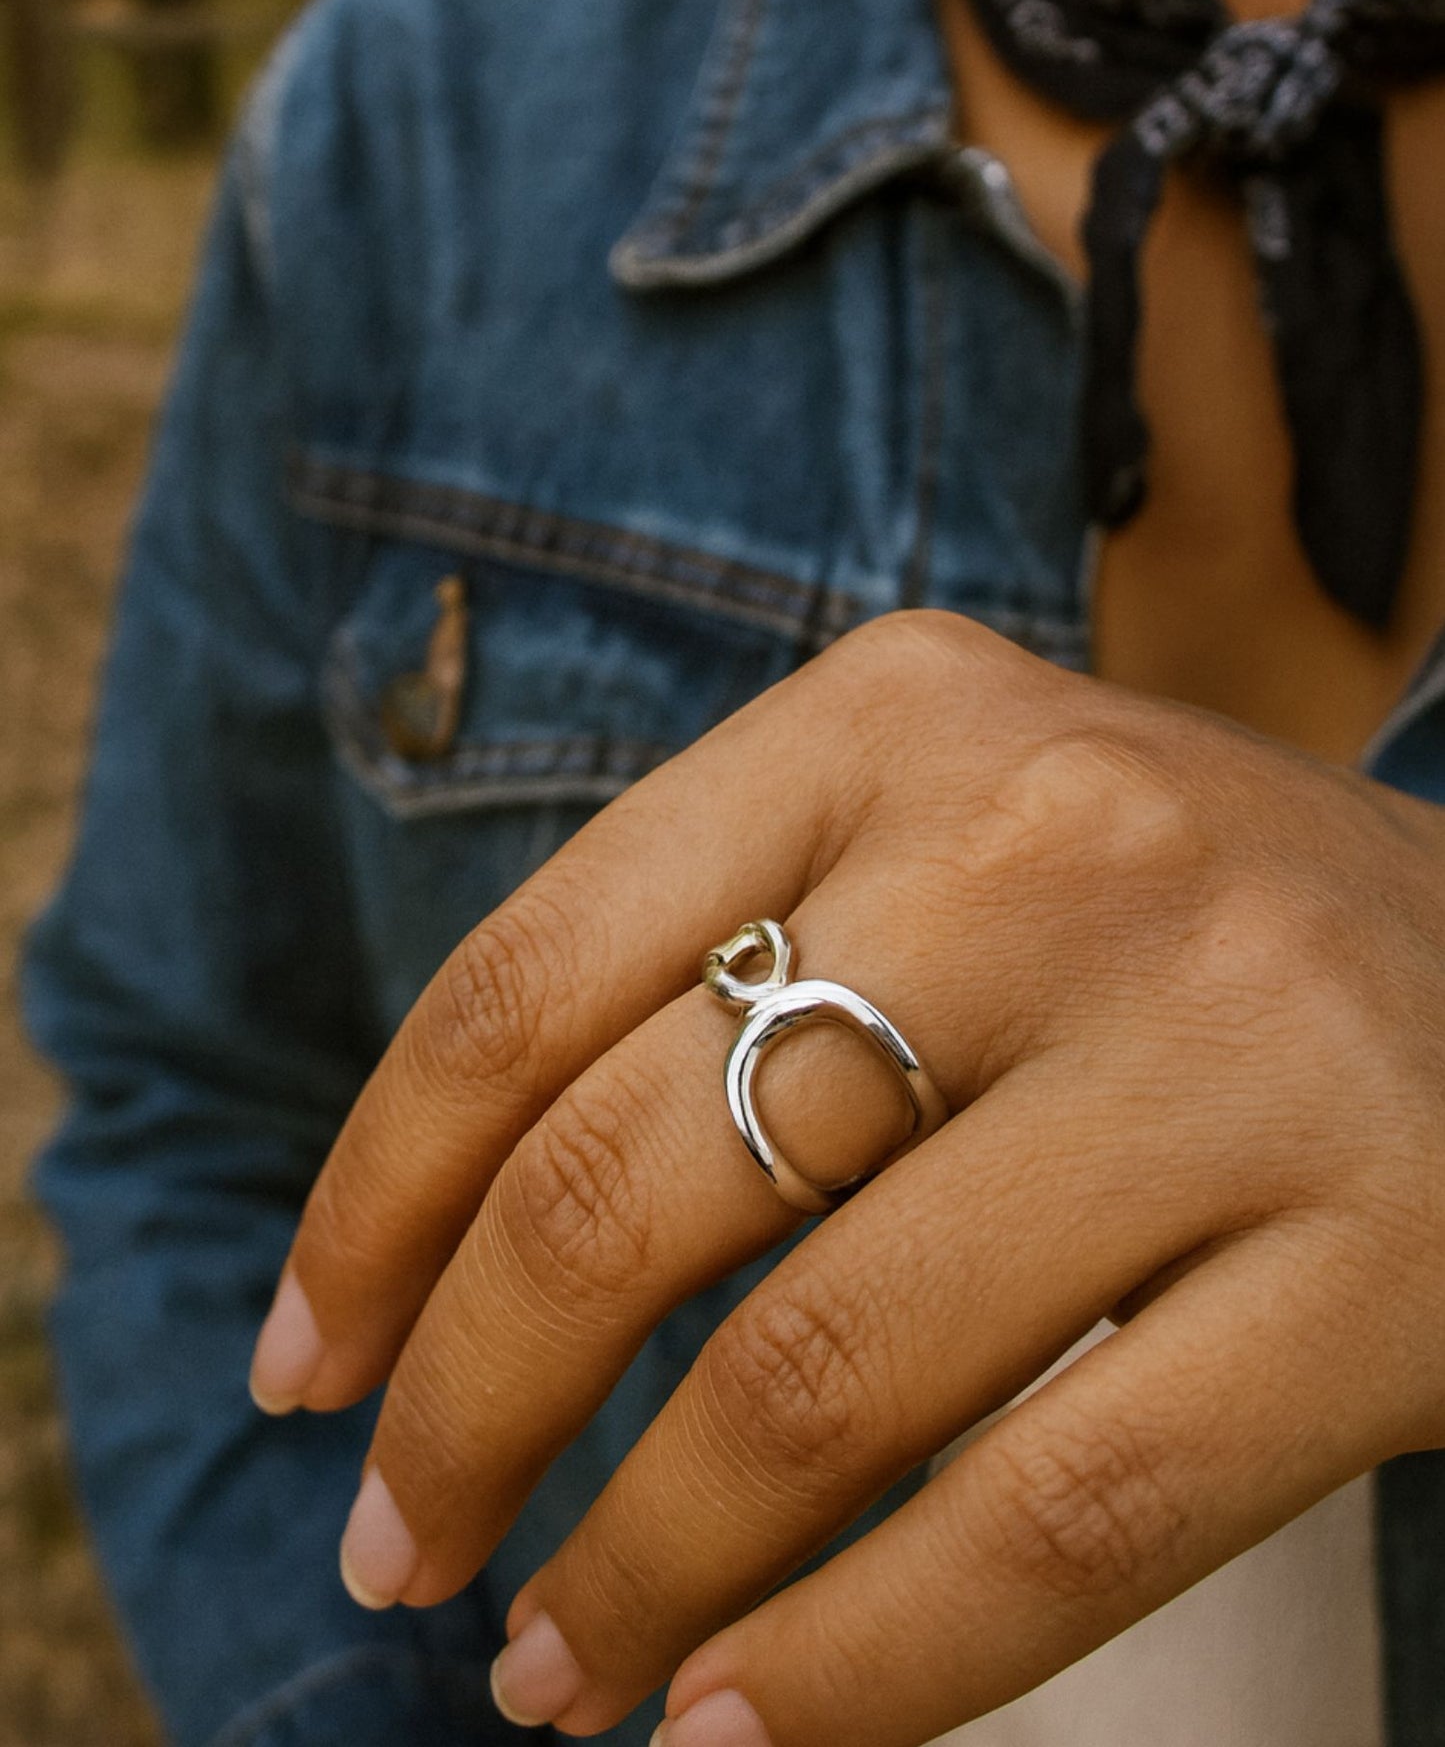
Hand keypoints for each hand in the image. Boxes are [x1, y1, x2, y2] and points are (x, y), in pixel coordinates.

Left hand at [249, 610, 1444, 1746]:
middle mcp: (1051, 841)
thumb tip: (443, 1266)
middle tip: (397, 1548)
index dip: (370, 1201)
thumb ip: (719, 967)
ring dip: (637, 1570)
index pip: (524, 980)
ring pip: (825, 1381)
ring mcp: (1230, 1043)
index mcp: (894, 715)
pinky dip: (852, 1667)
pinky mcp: (1388, 1256)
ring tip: (552, 1667)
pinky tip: (736, 1726)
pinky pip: (1053, 1521)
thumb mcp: (932, 849)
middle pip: (633, 1182)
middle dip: (466, 1409)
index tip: (308, 1362)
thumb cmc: (1155, 933)